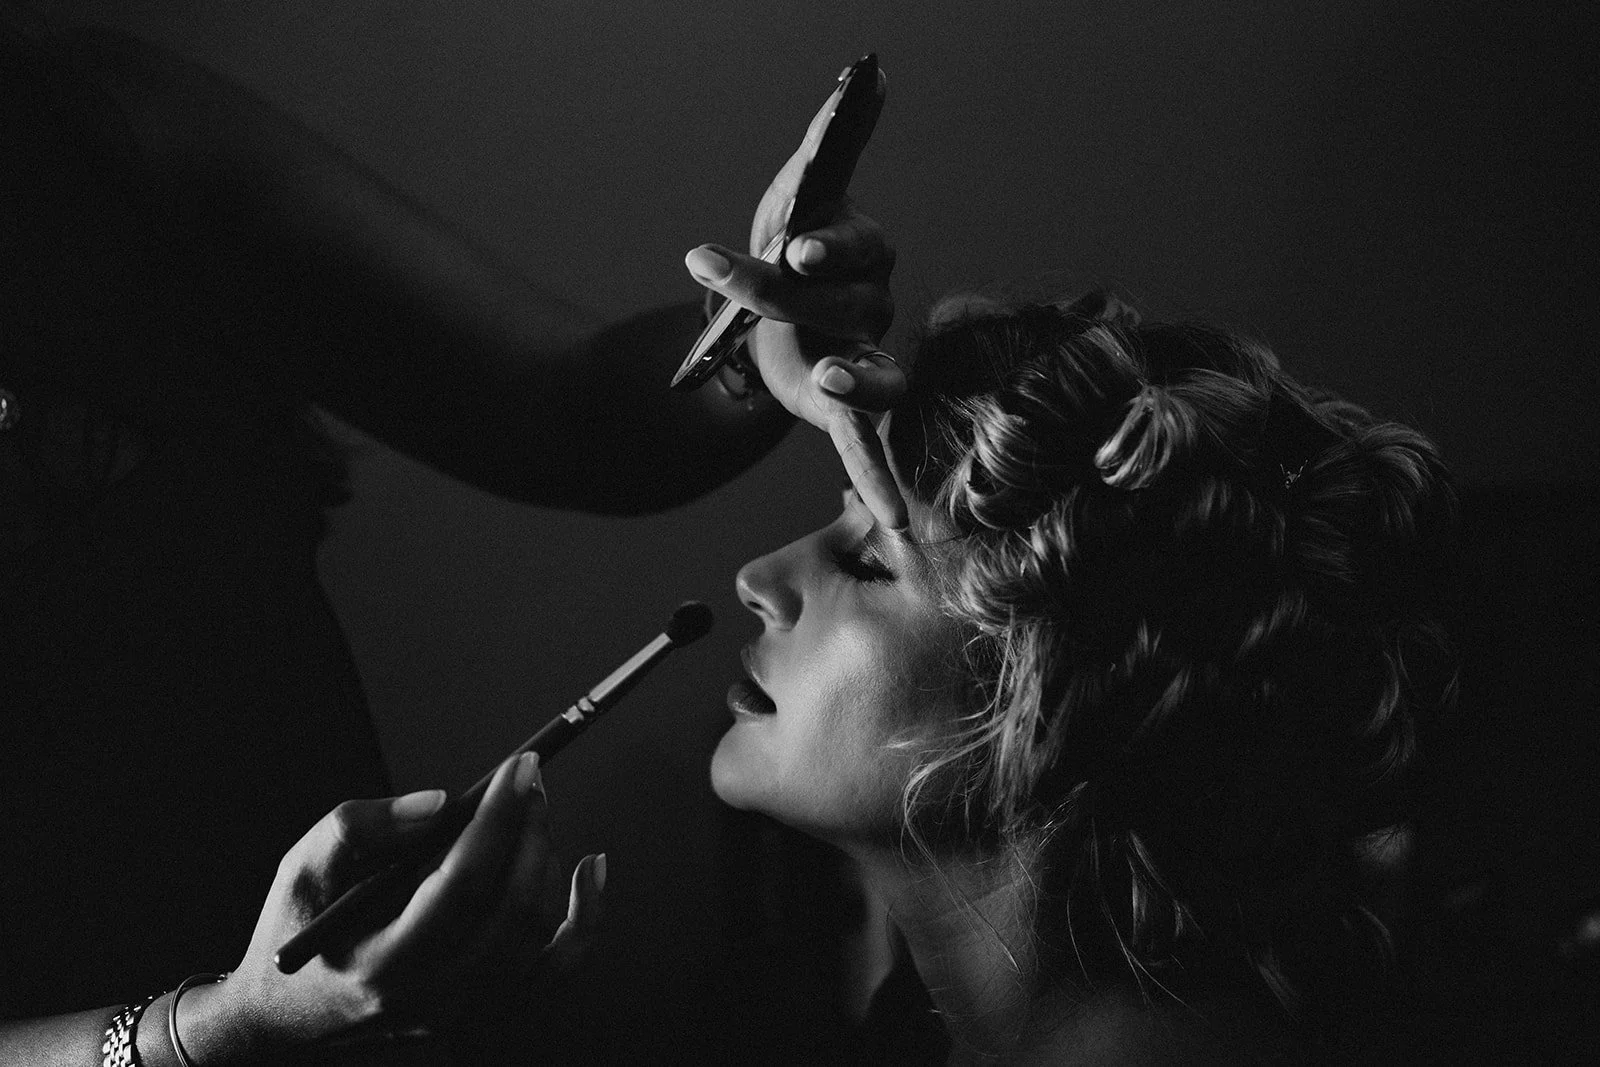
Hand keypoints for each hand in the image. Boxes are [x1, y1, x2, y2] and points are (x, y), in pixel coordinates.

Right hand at [186, 753, 605, 1058]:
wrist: (292, 1013)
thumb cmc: (300, 929)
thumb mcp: (301, 871)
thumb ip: (361, 829)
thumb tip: (442, 802)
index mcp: (382, 968)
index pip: (462, 887)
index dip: (498, 822)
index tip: (518, 768)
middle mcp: (434, 1000)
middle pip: (512, 911)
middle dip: (530, 831)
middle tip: (530, 779)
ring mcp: (468, 1012)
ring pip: (539, 932)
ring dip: (545, 858)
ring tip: (530, 810)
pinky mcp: (490, 1009)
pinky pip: (558, 965)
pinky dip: (585, 916)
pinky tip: (592, 867)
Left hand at [685, 109, 906, 528]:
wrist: (768, 310)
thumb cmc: (791, 242)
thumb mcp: (802, 187)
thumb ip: (842, 136)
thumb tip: (874, 70)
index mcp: (860, 254)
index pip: (847, 246)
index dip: (826, 246)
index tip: (794, 245)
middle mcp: (872, 306)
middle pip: (840, 304)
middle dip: (789, 292)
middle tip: (752, 273)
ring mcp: (862, 359)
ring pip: (865, 374)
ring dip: (856, 382)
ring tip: (832, 383)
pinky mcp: (840, 409)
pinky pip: (867, 446)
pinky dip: (880, 481)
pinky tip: (894, 522)